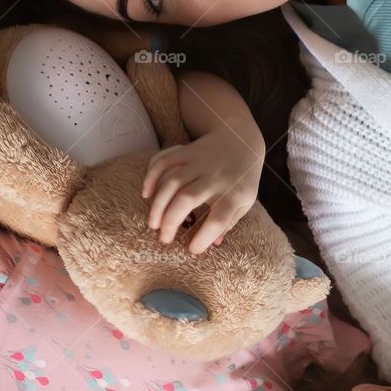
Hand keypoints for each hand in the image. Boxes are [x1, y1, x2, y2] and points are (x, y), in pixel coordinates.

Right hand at [141, 126, 263, 253]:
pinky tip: (146, 194)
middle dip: (171, 222)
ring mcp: (199, 162)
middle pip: (187, 199)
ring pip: (171, 181)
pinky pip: (164, 161)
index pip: (218, 220)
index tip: (192, 249)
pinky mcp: (186, 151)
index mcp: (233, 194)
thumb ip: (228, 223)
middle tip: (164, 239)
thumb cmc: (242, 179)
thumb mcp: (244, 202)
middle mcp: (215, 178)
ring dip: (158, 205)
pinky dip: (151, 176)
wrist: (241, 140)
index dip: (203, 239)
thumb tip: (213, 245)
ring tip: (153, 224)